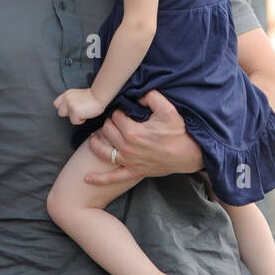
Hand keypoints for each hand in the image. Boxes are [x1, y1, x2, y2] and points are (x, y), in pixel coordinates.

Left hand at [54, 88, 102, 125]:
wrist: (99, 96)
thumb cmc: (92, 97)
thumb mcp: (78, 95)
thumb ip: (71, 100)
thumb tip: (69, 109)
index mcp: (67, 94)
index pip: (56, 104)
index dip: (63, 108)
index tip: (71, 108)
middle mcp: (67, 98)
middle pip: (60, 112)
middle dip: (68, 114)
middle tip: (78, 111)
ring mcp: (70, 105)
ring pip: (68, 118)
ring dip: (75, 117)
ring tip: (84, 112)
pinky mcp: (74, 111)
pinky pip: (75, 121)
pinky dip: (81, 120)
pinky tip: (86, 114)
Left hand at [84, 90, 202, 185]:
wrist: (188, 154)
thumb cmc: (178, 132)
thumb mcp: (167, 109)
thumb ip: (151, 97)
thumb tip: (138, 96)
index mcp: (133, 131)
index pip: (116, 117)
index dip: (118, 111)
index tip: (124, 111)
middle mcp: (127, 147)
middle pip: (107, 131)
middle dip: (108, 123)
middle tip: (115, 121)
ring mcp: (128, 161)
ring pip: (103, 151)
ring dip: (96, 143)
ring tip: (94, 138)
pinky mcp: (133, 171)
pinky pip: (113, 178)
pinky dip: (99, 179)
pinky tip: (86, 178)